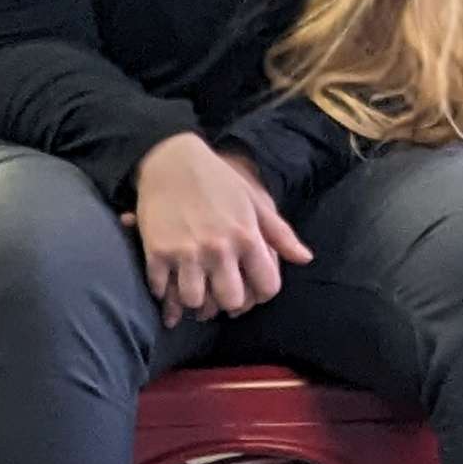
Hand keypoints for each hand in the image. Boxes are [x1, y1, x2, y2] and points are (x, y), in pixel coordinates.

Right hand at [127, 134, 308, 318]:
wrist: (171, 160)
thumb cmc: (218, 180)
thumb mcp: (254, 201)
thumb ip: (280, 234)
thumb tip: (305, 259)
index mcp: (247, 237)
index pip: (266, 287)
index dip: (261, 294)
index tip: (250, 289)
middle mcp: (219, 248)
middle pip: (230, 301)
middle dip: (227, 303)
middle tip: (219, 294)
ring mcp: (186, 251)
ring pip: (194, 301)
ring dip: (194, 301)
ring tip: (194, 292)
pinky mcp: (157, 251)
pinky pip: (160, 289)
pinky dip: (163, 293)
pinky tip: (168, 285)